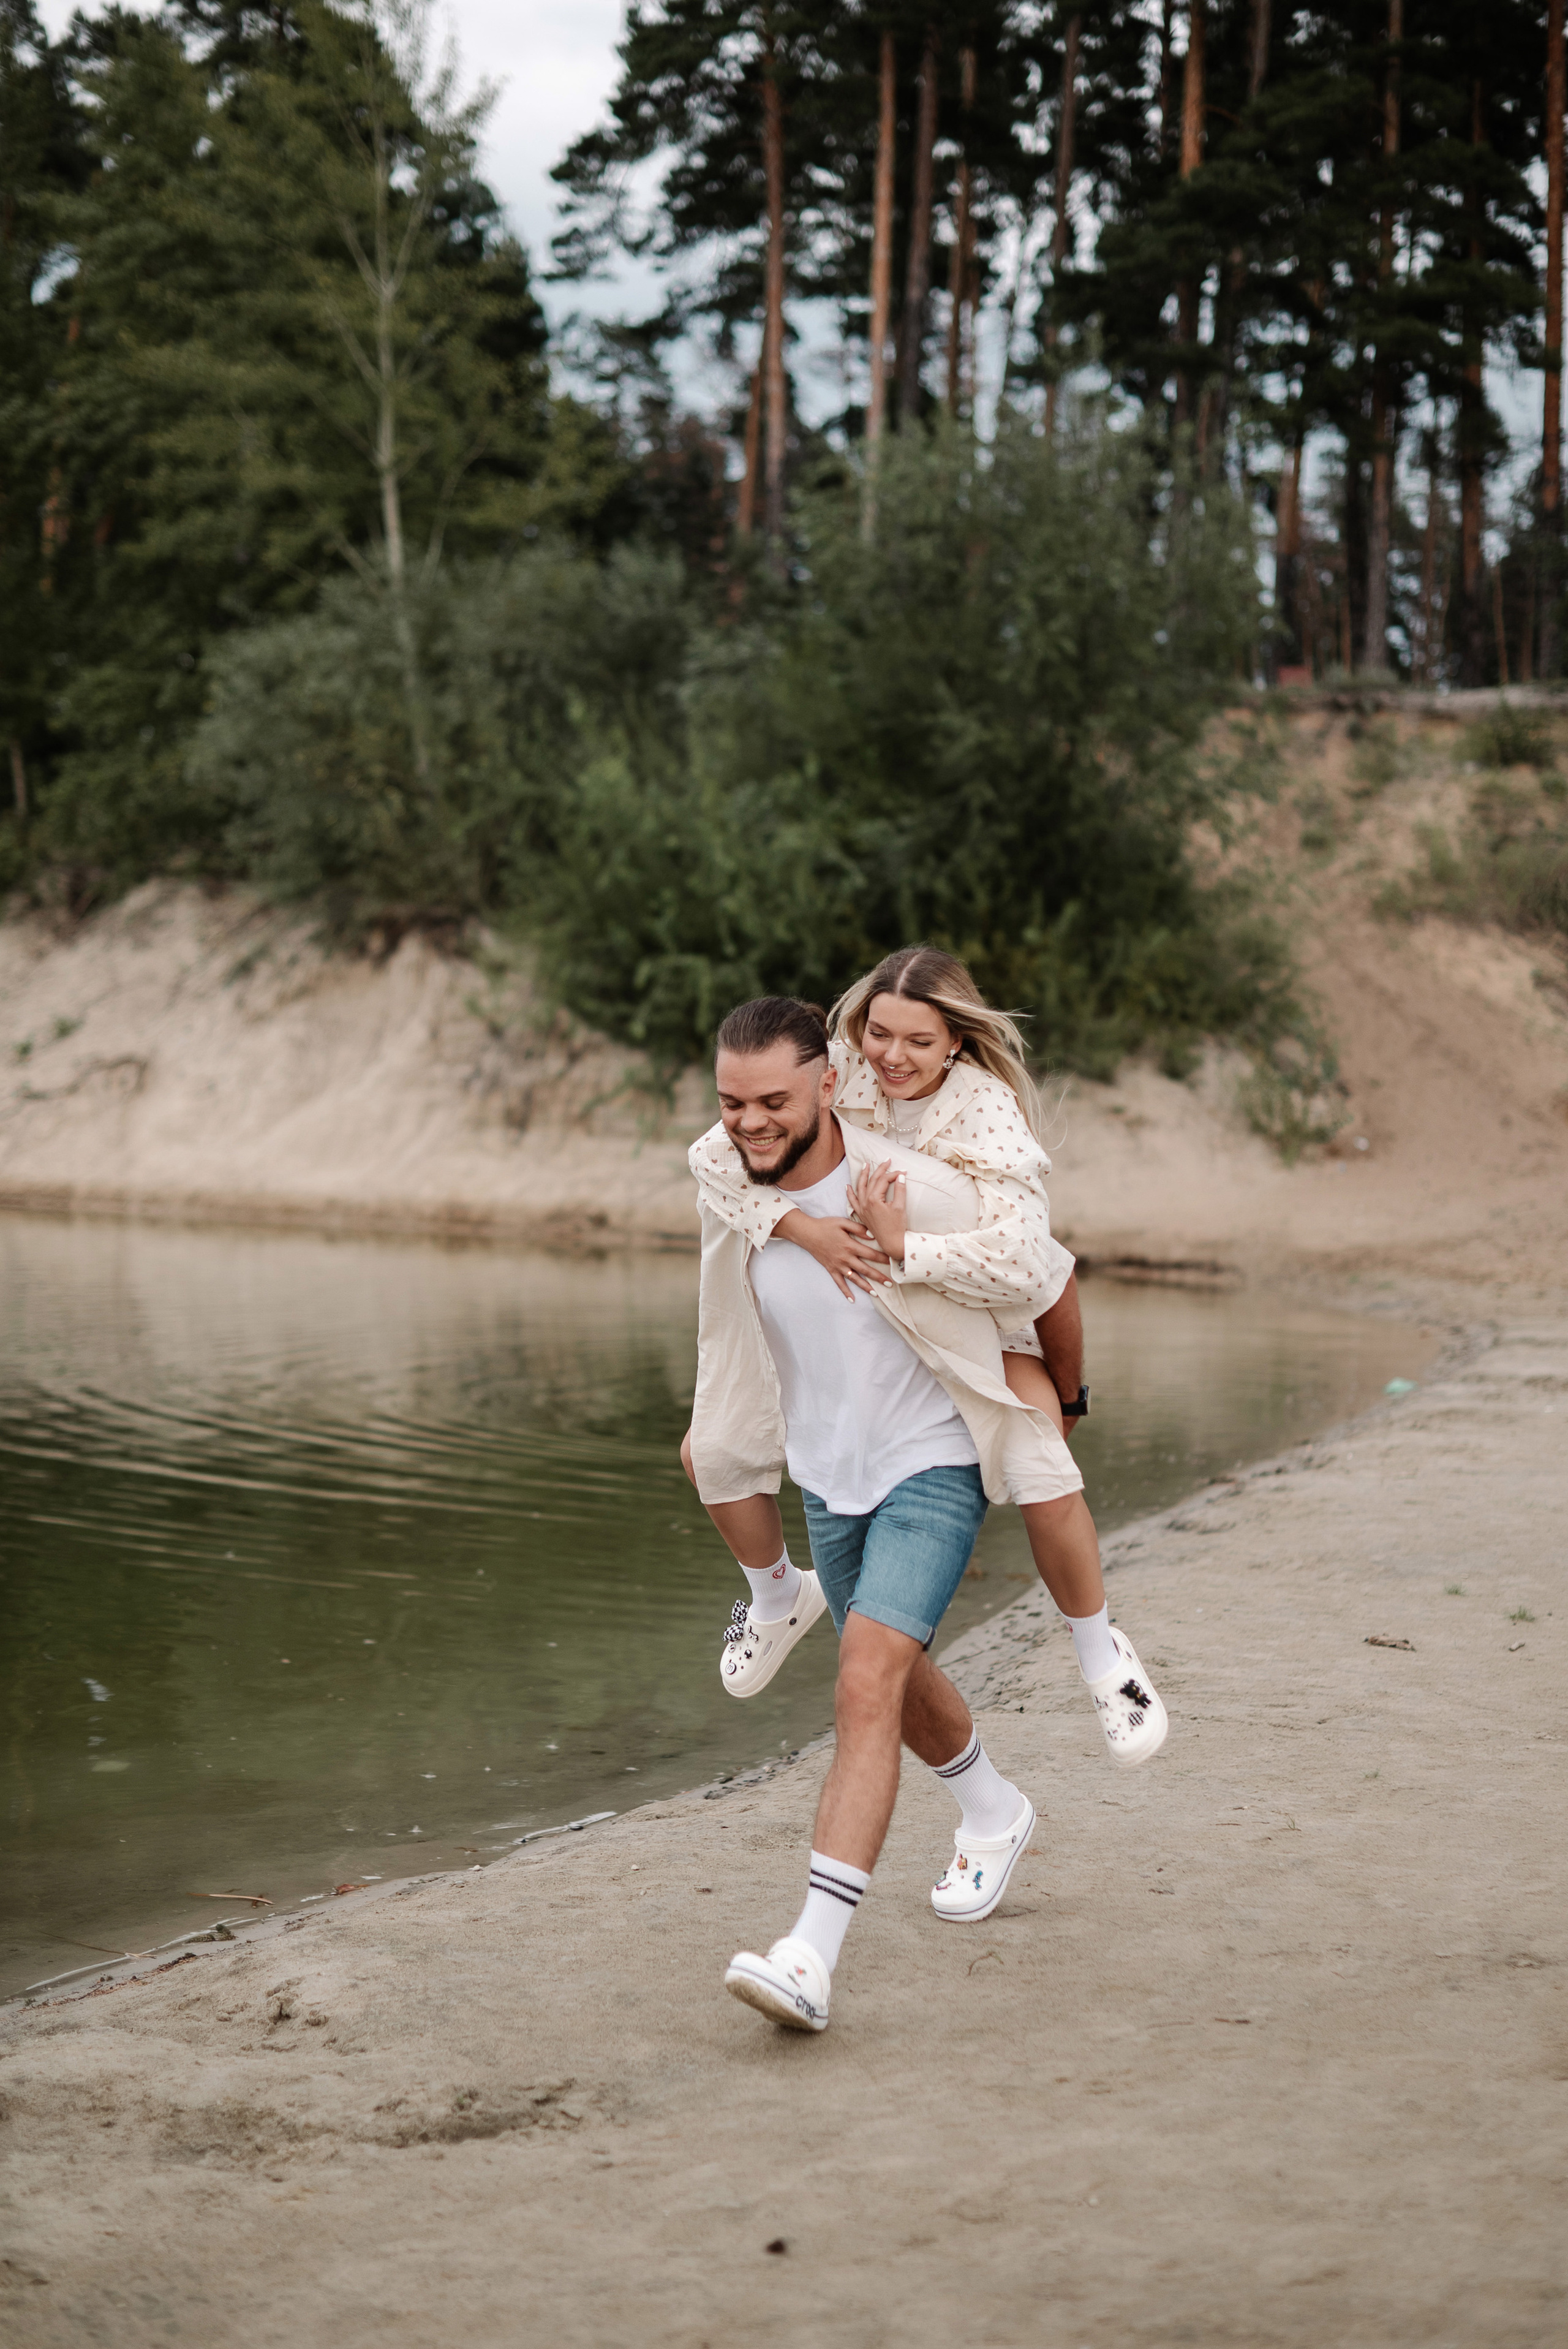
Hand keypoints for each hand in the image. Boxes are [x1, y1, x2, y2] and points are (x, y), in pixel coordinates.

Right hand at [776, 1210, 890, 1299]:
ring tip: (876, 1294)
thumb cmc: (825, 1225)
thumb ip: (858, 1227)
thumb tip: (872, 1235)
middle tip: (890, 1283)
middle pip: (865, 1269)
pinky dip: (845, 1291)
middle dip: (879, 1277)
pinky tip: (852, 1300)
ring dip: (866, 1287)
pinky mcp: (831, 1269)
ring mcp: (838, 1265)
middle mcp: (845, 1258)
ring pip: (855, 1278)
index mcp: (850, 1245)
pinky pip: (839, 1283)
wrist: (807, 1233)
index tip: (893, 1262)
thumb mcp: (842, 1222)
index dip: (883, 1258)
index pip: (870, 1254)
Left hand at [847, 1160, 906, 1263]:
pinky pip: (853, 1202)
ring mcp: (862, 1208)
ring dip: (863, 1176)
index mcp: (874, 1199)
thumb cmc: (897, 1227)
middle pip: (872, 1181)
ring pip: (860, 1188)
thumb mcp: (900, 1206)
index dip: (894, 1174)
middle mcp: (865, 1202)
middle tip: (886, 1161)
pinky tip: (847, 1186)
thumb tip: (901, 1176)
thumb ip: (900, 1189)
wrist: (892, 1244)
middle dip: (880, 1169)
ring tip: (865, 1165)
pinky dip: (850, 1193)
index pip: (884, 1180)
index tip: (904, 1172)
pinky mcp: (862, 1214)